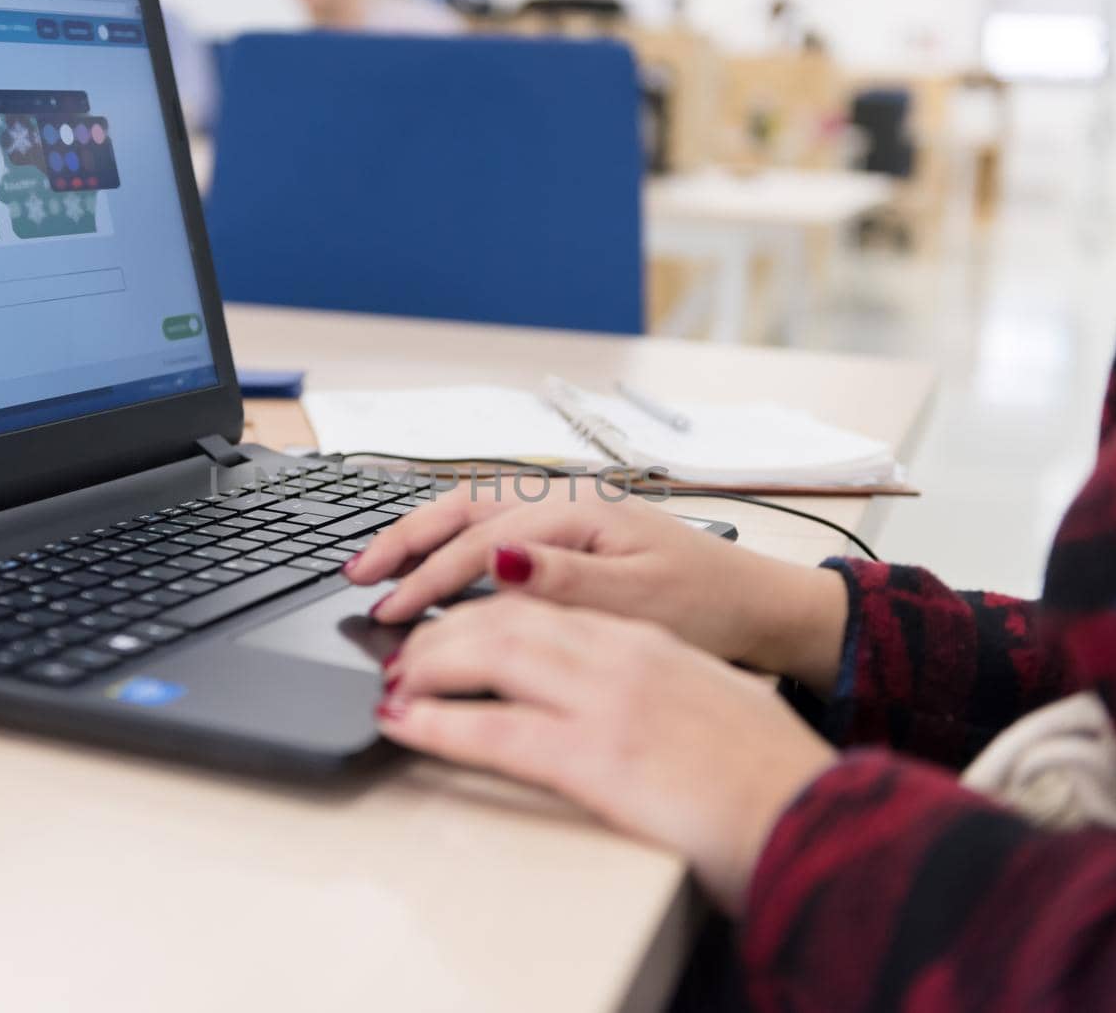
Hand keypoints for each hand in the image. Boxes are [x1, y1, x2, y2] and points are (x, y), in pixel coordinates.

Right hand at [346, 485, 849, 693]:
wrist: (759, 608)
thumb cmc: (708, 606)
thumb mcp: (639, 601)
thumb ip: (565, 580)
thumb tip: (498, 558)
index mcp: (580, 513)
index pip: (481, 544)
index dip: (427, 580)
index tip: (386, 614)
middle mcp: (567, 502)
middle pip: (465, 510)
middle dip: (405, 542)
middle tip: (355, 577)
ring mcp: (567, 513)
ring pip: (475, 510)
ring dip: (422, 534)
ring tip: (376, 563)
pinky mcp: (571, 534)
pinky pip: (496, 524)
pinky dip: (454, 537)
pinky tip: (434, 556)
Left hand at [377, 594, 837, 914]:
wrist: (819, 816)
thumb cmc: (764, 771)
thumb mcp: (702, 699)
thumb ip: (646, 679)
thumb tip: (606, 688)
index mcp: (646, 640)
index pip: (542, 600)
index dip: (480, 608)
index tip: (445, 623)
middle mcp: (623, 653)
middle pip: (505, 616)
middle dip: (439, 629)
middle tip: (402, 653)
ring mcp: (608, 699)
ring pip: (490, 653)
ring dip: (427, 664)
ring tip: (393, 682)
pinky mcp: (597, 755)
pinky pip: (494, 726)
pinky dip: (437, 721)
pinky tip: (405, 724)